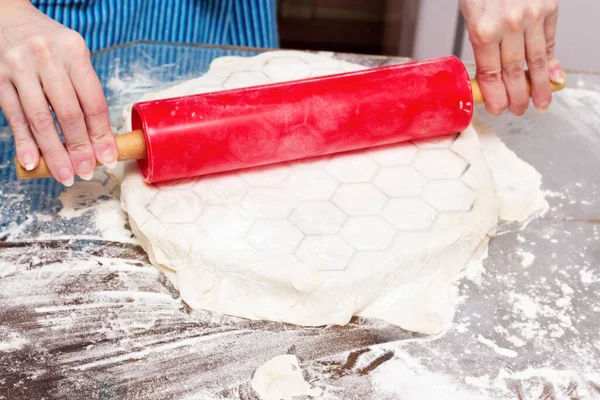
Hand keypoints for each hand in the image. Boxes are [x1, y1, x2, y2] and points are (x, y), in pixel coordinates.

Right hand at [0, 1, 116, 185]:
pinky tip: (32, 161)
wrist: (8, 18)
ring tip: (64, 175)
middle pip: (68, 114)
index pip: (93, 102)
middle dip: (79, 148)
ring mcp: (20, 68)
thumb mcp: (74, 57)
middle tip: (86, 171)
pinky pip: (15, 117)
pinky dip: (24, 142)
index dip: (101, 134)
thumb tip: (99, 138)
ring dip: (54, 152)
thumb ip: (86, 91)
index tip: (107, 158)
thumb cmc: (50, 44)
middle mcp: (48, 58)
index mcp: (75, 52)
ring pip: (40, 119)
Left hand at [460, 0, 563, 115]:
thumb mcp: (471, 15)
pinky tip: (553, 78)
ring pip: (536, 61)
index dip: (496, 96)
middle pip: (514, 72)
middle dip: (517, 97)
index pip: (491, 74)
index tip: (498, 109)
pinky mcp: (549, 8)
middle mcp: (509, 25)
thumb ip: (483, 45)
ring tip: (540, 103)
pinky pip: (549, 41)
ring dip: (539, 87)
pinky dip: (552, 61)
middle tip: (518, 111)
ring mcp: (532, 16)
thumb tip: (494, 76)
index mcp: (482, 30)